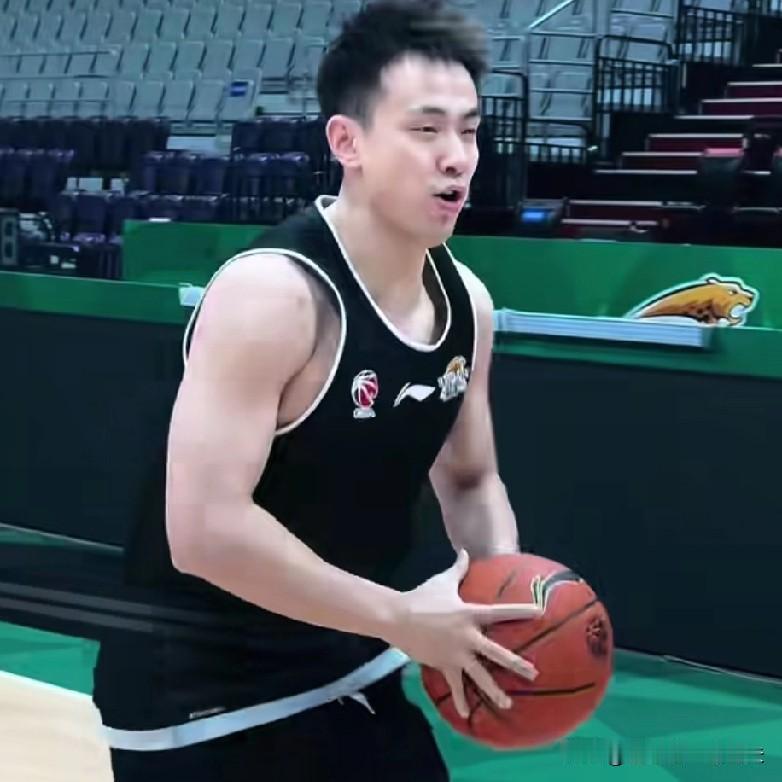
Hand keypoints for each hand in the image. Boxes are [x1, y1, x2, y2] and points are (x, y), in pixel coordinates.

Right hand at [384, 549, 541, 718]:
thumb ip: (458, 568)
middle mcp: (467, 635)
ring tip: (508, 702)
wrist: (397, 616)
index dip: (521, 612)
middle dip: (516, 664)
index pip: (501, 612)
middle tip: (535, 673)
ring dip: (494, 690)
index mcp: (470, 613)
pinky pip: (454, 685)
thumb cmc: (422, 596)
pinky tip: (466, 714)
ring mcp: (456, 653)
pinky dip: (460, 700)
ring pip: (479, 675)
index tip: (540, 613)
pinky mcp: (444, 664)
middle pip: (496, 652)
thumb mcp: (442, 581)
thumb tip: (465, 551)